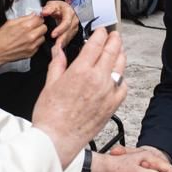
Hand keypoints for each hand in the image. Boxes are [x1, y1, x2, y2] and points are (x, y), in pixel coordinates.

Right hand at [0, 14, 46, 81]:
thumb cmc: (1, 38)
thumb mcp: (10, 22)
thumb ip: (24, 18)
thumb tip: (32, 15)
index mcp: (26, 26)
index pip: (40, 19)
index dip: (37, 18)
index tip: (35, 20)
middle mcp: (31, 36)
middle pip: (44, 28)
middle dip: (39, 26)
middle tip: (33, 27)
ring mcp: (32, 45)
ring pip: (43, 37)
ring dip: (38, 35)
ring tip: (29, 35)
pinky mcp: (32, 52)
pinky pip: (38, 45)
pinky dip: (35, 43)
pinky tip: (27, 42)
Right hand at [32, 29, 126, 166]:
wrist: (56, 140)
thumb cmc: (50, 116)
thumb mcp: (49, 84)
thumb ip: (57, 64)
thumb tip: (58, 50)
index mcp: (81, 71)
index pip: (97, 44)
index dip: (101, 34)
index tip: (101, 31)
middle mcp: (97, 80)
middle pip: (112, 52)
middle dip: (114, 40)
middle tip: (114, 35)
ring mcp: (107, 93)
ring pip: (120, 67)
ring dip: (120, 56)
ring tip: (118, 52)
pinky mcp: (112, 106)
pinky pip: (123, 88)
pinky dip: (121, 79)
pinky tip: (117, 78)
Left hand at [42, 0, 78, 48]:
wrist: (63, 9)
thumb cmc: (58, 7)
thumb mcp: (53, 4)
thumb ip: (48, 8)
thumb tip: (44, 12)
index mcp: (69, 12)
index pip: (66, 22)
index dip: (60, 29)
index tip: (53, 34)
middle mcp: (74, 20)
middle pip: (69, 31)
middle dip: (62, 38)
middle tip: (55, 45)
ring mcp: (74, 26)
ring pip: (70, 36)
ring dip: (63, 42)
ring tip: (56, 47)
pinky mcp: (73, 32)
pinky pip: (69, 38)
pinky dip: (64, 43)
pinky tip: (59, 46)